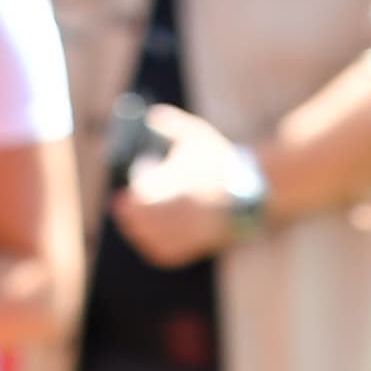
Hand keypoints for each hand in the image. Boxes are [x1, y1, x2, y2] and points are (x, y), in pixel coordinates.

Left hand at [112, 104, 259, 266]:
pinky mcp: (196, 245)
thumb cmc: (221, 162)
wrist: (251, 192)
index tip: (119, 197)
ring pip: (153, 239)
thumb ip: (172, 124)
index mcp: (174, 184)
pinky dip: (155, 249)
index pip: (140, 198)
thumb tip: (151, 116)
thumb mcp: (197, 135)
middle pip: (142, 220)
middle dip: (128, 216)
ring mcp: (187, 230)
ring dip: (138, 233)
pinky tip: (149, 243)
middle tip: (119, 210)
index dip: (127, 201)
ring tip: (130, 226)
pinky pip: (168, 254)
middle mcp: (178, 210)